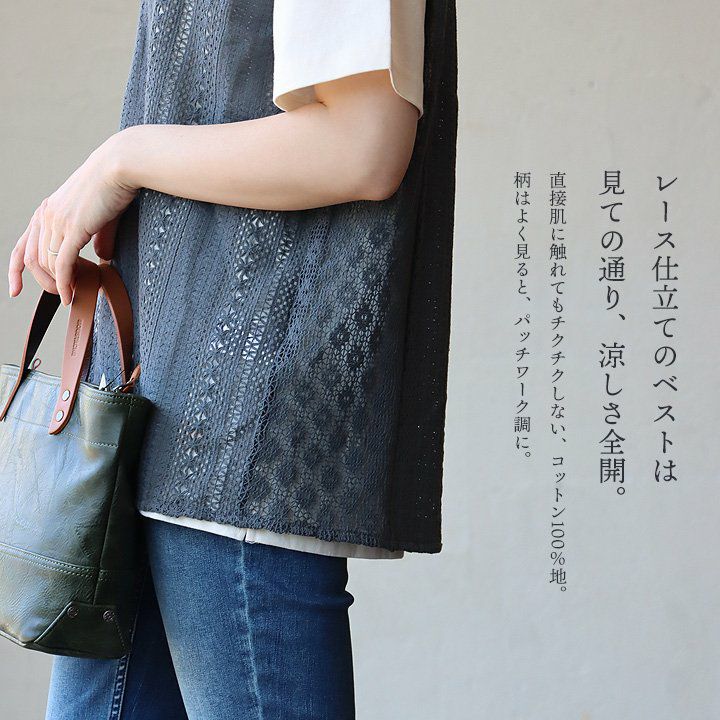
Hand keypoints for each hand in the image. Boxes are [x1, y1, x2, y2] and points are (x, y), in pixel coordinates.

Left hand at [7, 131, 137, 304]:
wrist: (118, 168)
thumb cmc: (113, 186)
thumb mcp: (100, 215)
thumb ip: (98, 238)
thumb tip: (102, 256)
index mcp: (47, 210)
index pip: (22, 245)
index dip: (15, 270)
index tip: (16, 289)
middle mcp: (46, 216)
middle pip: (31, 259)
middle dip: (42, 283)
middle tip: (59, 295)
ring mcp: (57, 222)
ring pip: (46, 264)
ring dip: (57, 285)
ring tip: (70, 295)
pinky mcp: (73, 229)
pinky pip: (62, 264)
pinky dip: (64, 284)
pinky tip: (69, 295)